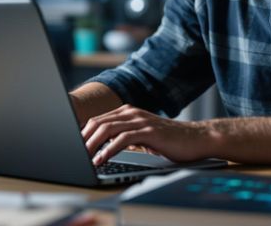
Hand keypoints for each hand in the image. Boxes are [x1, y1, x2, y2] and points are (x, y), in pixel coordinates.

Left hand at [80, 104, 213, 165]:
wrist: (196, 138)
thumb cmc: (170, 140)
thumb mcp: (143, 136)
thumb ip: (124, 137)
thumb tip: (103, 147)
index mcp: (128, 112)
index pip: (98, 120)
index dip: (83, 132)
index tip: (74, 145)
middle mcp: (132, 113)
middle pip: (99, 122)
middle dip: (83, 138)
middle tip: (74, 152)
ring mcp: (140, 121)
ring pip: (107, 129)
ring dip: (92, 144)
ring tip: (83, 157)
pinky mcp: (149, 131)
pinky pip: (122, 139)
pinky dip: (109, 149)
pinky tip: (101, 159)